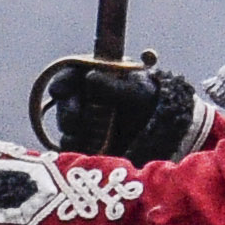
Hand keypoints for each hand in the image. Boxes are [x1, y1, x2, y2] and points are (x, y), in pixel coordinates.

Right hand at [42, 61, 197, 159]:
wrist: (166, 127)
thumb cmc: (150, 100)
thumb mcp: (138, 91)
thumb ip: (115, 87)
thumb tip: (90, 78)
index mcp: (93, 77)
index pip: (69, 76)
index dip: (61, 83)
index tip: (58, 91)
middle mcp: (83, 97)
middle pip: (64, 102)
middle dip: (66, 112)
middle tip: (72, 122)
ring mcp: (83, 120)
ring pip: (67, 126)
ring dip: (72, 132)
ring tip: (83, 137)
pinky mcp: (86, 141)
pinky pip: (72, 146)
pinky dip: (77, 147)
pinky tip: (88, 148)